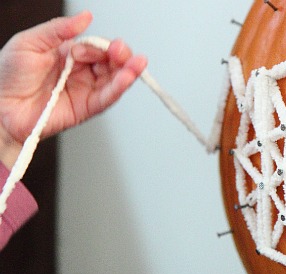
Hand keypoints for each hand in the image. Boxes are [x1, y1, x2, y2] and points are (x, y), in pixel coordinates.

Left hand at [0, 11, 146, 167]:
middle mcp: (80, 72)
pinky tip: (127, 78)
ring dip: (128, 72)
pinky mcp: (86, 109)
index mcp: (68, 54)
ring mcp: (85, 90)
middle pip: (110, 63)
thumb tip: (85, 17)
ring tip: (136, 64)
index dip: (103, 46)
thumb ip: (58, 29)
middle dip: (121, 56)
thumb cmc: (7, 77)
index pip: (96, 47)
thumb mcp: (29, 42)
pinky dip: (119, 88)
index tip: (105, 45)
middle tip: (121, 52)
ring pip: (114, 80)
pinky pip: (107, 98)